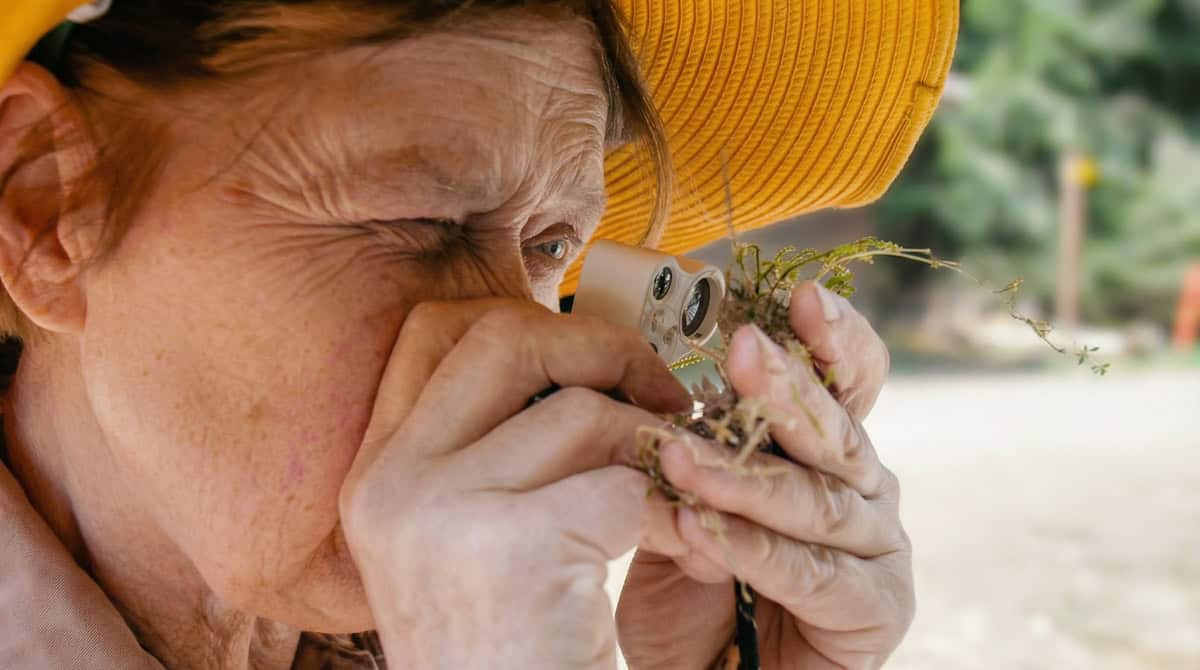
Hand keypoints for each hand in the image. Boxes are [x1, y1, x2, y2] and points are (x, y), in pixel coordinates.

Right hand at [338, 300, 693, 668]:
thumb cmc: (511, 658)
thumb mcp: (474, 542)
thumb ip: (504, 450)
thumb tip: (589, 360)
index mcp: (375, 473)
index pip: (431, 331)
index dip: (522, 320)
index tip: (589, 357)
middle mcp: (388, 482)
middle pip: (503, 337)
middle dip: (602, 349)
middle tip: (661, 394)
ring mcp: (438, 509)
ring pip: (581, 412)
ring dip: (652, 448)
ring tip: (675, 495)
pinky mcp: (509, 545)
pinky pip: (622, 483)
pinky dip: (669, 512)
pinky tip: (681, 552)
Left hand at [616, 282, 912, 668]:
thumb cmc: (697, 595)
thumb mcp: (678, 519)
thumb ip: (685, 475)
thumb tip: (672, 437)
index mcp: (822, 449)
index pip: (844, 379)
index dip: (830, 337)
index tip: (802, 296)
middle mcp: (861, 486)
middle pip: (833, 427)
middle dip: (785, 388)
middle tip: (745, 351)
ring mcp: (877, 545)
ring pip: (813, 498)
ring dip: (743, 478)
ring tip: (679, 461)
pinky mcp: (878, 608)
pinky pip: (813, 571)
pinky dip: (756, 551)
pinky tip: (706, 534)